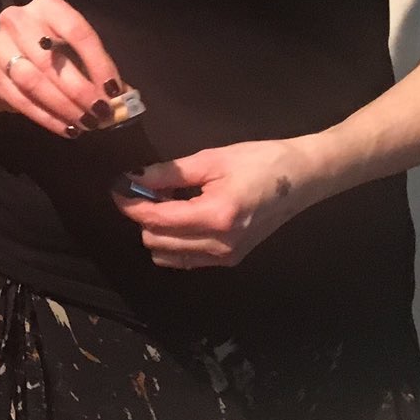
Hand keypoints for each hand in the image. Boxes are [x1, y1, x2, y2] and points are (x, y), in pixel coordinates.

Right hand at [0, 0, 125, 138]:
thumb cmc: (43, 50)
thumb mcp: (69, 47)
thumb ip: (95, 67)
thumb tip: (125, 96)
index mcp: (46, 6)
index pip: (77, 32)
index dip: (98, 63)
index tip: (113, 90)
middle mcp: (19, 21)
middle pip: (53, 60)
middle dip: (81, 90)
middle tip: (101, 112)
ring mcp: (1, 48)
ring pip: (35, 82)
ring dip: (64, 107)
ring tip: (86, 123)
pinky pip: (23, 102)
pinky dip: (49, 118)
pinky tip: (68, 129)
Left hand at [110, 139, 317, 268]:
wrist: (303, 178)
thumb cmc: (261, 161)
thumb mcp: (211, 159)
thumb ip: (168, 172)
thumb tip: (133, 178)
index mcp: (215, 217)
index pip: (156, 220)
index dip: (129, 204)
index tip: (117, 187)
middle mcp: (219, 246)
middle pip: (156, 242)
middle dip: (143, 216)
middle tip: (146, 189)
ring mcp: (226, 257)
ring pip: (167, 255)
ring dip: (157, 231)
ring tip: (166, 203)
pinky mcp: (231, 260)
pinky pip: (186, 259)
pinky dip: (174, 241)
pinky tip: (181, 216)